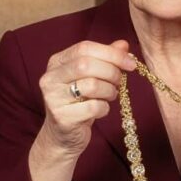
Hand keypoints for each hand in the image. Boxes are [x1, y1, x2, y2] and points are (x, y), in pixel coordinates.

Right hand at [34, 40, 135, 159]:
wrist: (63, 136)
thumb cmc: (78, 103)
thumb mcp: (90, 78)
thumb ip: (104, 59)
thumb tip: (123, 44)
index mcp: (57, 62)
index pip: (84, 47)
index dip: (111, 53)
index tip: (130, 62)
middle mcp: (51, 78)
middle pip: (87, 64)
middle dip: (111, 72)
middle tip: (120, 81)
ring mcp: (53, 98)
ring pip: (92, 85)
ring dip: (110, 91)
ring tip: (110, 96)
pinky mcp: (62, 117)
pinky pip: (93, 107)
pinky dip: (105, 108)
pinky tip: (102, 110)